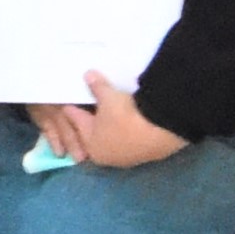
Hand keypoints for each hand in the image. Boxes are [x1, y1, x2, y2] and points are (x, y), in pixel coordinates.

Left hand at [61, 71, 184, 173]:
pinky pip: (127, 141)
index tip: (71, 94)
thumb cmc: (126, 116)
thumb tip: (88, 75)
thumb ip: (97, 86)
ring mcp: (123, 158)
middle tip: (88, 102)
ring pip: (109, 139)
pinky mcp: (141, 156)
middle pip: (91, 133)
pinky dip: (124, 132)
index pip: (74, 119)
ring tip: (110, 111)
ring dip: (108, 127)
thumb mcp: (109, 97)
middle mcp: (103, 155)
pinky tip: (128, 122)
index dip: (72, 104)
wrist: (162, 132)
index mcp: (89, 142)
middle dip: (89, 118)